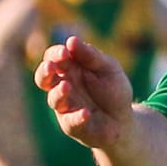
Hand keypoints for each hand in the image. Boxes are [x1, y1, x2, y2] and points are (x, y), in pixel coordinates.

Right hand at [35, 35, 133, 149]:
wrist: (123, 121)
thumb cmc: (114, 91)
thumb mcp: (108, 68)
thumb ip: (91, 56)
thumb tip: (71, 40)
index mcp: (69, 68)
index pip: (53, 58)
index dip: (55, 54)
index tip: (65, 52)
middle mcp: (62, 86)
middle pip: (43, 78)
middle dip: (45, 71)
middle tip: (51, 67)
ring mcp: (65, 106)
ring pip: (53, 99)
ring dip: (59, 92)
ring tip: (67, 86)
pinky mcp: (72, 125)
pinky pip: (71, 121)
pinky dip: (77, 117)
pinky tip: (86, 113)